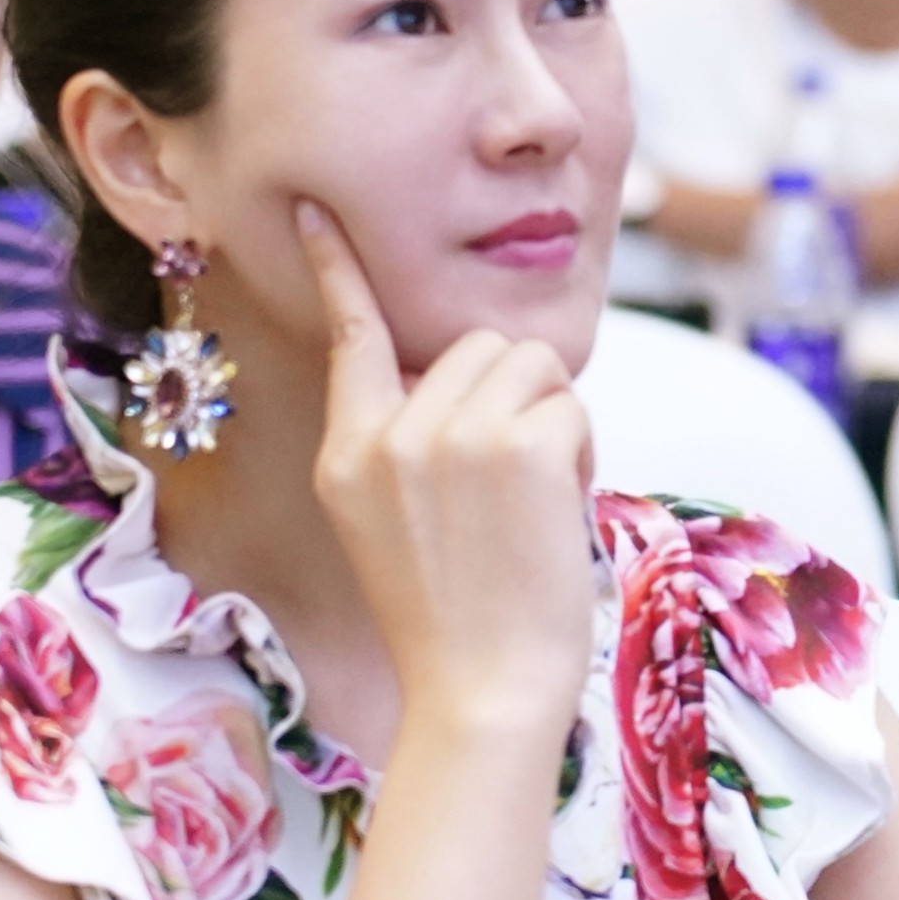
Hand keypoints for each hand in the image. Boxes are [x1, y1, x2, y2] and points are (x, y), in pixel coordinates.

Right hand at [296, 200, 596, 733]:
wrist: (480, 694)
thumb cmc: (458, 622)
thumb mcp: (397, 527)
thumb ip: (411, 448)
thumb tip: (469, 376)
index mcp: (348, 454)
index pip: (348, 335)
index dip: (339, 267)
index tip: (316, 205)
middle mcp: (387, 435)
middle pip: (479, 346)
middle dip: (517, 401)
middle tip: (513, 490)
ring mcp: (448, 436)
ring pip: (532, 366)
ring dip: (552, 422)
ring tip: (532, 503)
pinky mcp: (515, 444)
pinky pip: (569, 404)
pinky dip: (581, 453)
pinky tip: (554, 513)